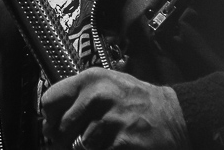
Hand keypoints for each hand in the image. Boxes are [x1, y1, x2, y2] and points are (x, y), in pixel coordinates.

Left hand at [41, 68, 189, 149]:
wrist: (174, 115)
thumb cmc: (136, 101)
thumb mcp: (106, 85)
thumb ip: (78, 96)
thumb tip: (49, 121)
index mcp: (91, 79)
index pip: (50, 101)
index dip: (50, 118)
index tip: (54, 126)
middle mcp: (99, 96)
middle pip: (61, 129)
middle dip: (67, 140)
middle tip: (83, 139)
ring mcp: (110, 120)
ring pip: (80, 145)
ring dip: (91, 147)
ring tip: (109, 137)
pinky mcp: (122, 142)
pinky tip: (118, 143)